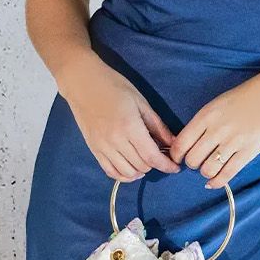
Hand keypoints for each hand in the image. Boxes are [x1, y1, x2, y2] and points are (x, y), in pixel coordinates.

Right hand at [57, 62, 178, 182]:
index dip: (166, 165)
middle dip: (156, 165)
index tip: (176, 167)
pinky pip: (109, 170)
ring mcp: (102, 147)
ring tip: (148, 161)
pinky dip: (123, 174)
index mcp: (130, 127)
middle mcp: (115, 141)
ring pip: (126, 172)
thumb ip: (158, 126)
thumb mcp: (142, 103)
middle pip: (141, 165)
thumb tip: (173, 143)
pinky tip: (132, 169)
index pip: (151, 156)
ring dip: (141, 171)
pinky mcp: (93, 149)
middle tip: (163, 156)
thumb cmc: (115, 88)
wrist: (83, 84)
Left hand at [170, 76, 259, 189]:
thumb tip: (189, 144)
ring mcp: (234, 141)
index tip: (180, 158)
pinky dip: (217, 182)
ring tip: (210, 168)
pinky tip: (214, 182)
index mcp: (206, 116)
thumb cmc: (247, 96)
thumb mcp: (218, 104)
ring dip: (205, 172)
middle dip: (192, 164)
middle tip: (199, 161)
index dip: (176, 155)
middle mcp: (217, 130)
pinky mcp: (250, 151)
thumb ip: (203, 122)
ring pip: (207, 169)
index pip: (180, 144)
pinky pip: (228, 173)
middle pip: (192, 159)